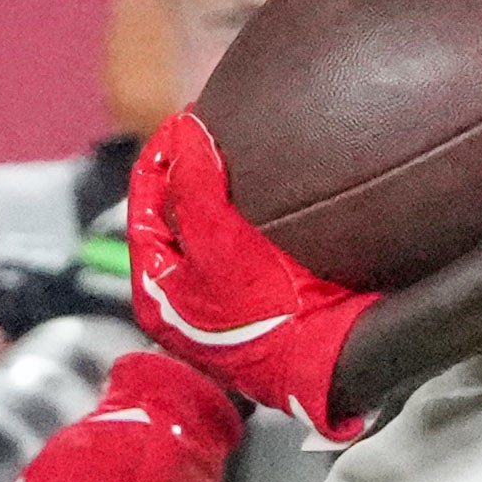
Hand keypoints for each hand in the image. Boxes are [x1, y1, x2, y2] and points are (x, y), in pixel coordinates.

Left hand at [124, 112, 374, 435]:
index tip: (185, 121)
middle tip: (214, 133)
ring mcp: (223, 303)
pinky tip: (275, 191)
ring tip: (244, 153)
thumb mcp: (220, 242)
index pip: (143, 207)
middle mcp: (184, 301)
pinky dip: (254, 213)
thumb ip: (195, 183)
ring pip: (212, 227)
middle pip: (178, 216)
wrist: (338, 360)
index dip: (162, 158)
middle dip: (194, 172)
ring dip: (226, 191)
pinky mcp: (263, 300)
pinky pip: (247, 241)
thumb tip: (186, 132)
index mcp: (156, 293)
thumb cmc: (273, 316)